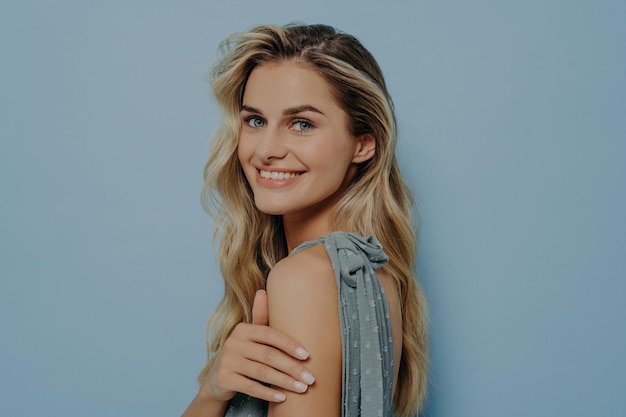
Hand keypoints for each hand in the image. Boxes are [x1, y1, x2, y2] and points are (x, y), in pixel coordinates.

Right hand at [201, 290, 315, 402]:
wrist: (217, 379)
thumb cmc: (242, 354)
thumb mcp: (251, 337)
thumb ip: (260, 317)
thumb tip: (263, 291)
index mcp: (243, 329)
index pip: (270, 334)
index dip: (289, 344)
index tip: (307, 355)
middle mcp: (233, 343)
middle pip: (269, 355)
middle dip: (292, 367)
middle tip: (310, 378)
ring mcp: (227, 361)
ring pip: (262, 372)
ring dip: (285, 381)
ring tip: (302, 388)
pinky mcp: (224, 378)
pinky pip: (250, 386)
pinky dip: (268, 393)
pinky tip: (282, 397)